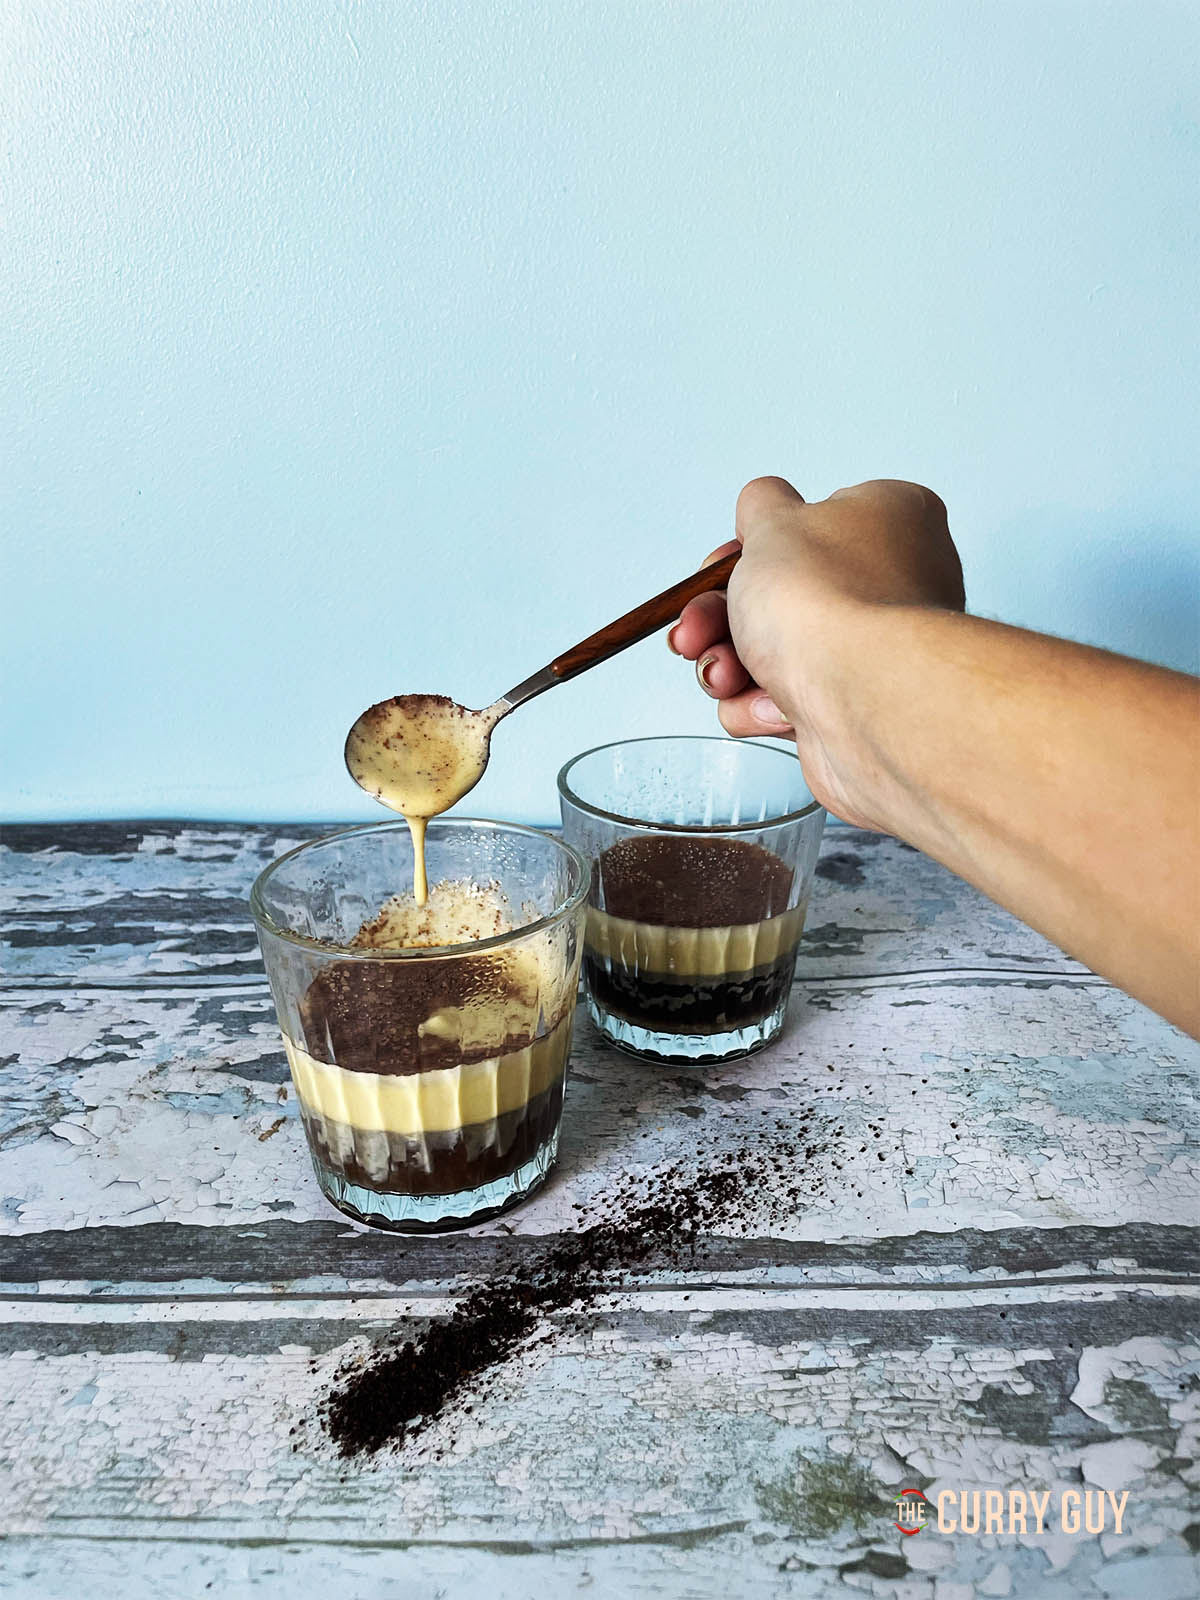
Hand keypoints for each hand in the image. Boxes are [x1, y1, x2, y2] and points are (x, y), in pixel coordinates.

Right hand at [669, 477, 964, 826]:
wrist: (862, 698)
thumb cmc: (832, 603)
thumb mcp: (777, 521)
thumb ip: (763, 505)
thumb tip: (765, 504)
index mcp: (891, 521)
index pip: (807, 527)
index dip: (752, 550)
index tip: (722, 569)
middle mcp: (889, 585)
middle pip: (778, 595)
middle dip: (722, 617)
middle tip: (697, 629)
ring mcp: (871, 650)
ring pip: (772, 654)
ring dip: (732, 664)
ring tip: (726, 672)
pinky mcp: (852, 706)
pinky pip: (783, 701)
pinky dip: (762, 705)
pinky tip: (771, 705)